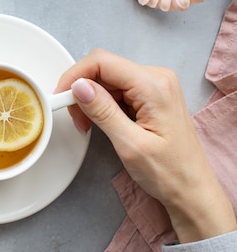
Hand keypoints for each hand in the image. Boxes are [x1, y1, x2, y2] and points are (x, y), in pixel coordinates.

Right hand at [56, 49, 236, 242]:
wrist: (192, 190)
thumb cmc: (170, 173)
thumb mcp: (130, 144)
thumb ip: (102, 111)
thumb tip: (79, 86)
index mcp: (154, 85)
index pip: (102, 62)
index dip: (75, 76)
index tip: (60, 96)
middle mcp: (157, 79)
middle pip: (103, 68)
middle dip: (81, 90)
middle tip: (75, 118)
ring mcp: (154, 86)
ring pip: (107, 79)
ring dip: (90, 99)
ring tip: (88, 126)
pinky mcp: (150, 96)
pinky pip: (117, 90)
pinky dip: (102, 104)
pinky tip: (100, 123)